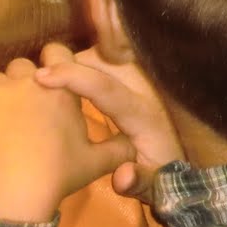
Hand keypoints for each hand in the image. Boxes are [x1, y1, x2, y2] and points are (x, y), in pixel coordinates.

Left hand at [0, 54, 134, 222]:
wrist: (15, 189)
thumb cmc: (59, 173)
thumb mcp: (96, 163)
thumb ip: (117, 150)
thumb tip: (134, 147)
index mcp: (61, 89)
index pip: (57, 51)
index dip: (53, 63)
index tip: (52, 81)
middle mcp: (30, 82)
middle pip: (21, 65)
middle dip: (23, 80)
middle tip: (26, 107)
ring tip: (1, 118)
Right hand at [35, 43, 182, 203]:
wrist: (186, 155)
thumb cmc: (163, 170)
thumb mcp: (154, 185)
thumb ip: (139, 182)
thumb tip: (122, 178)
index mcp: (143, 114)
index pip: (106, 88)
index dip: (74, 78)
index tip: (41, 76)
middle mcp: (145, 87)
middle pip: (105, 60)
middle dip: (71, 62)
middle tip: (41, 75)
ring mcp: (145, 76)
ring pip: (110, 51)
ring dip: (82, 55)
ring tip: (51, 64)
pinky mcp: (142, 73)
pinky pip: (118, 50)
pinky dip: (99, 44)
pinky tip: (79, 41)